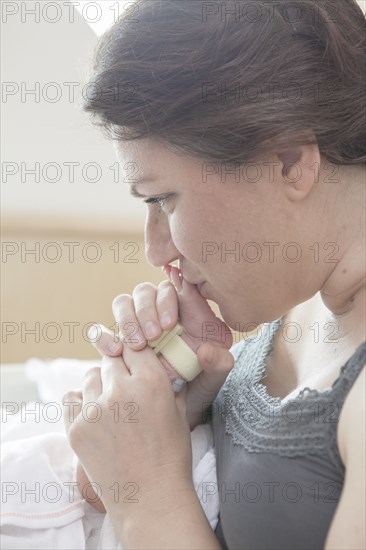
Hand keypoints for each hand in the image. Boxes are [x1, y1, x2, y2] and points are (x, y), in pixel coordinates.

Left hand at [62, 347, 193, 520]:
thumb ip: (165, 382)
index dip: (136, 354)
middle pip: (111, 359)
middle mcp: (121, 391)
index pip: (135, 347)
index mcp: (152, 382)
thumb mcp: (179, 411)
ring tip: (110, 402)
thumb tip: (155, 362)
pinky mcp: (75, 428)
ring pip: (90, 376)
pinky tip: (94, 412)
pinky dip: (81, 400)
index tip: (135, 360)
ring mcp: (94, 410)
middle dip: (119, 369)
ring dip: (100, 383)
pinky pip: (71, 398)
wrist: (150, 498)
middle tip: (125, 385)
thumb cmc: (170, 455)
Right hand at [91, 266, 234, 427]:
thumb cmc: (195, 392)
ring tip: (137, 346)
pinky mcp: (117, 342)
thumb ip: (219, 366)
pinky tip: (114, 352)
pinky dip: (103, 336)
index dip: (169, 299)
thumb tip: (207, 350)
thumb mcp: (211, 382)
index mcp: (186, 314)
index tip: (169, 324)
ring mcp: (136, 325)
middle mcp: (159, 313)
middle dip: (147, 310)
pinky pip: (102, 329)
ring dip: (128, 321)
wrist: (169, 417)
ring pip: (124, 303)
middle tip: (154, 336)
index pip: (175, 287)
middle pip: (146, 291)